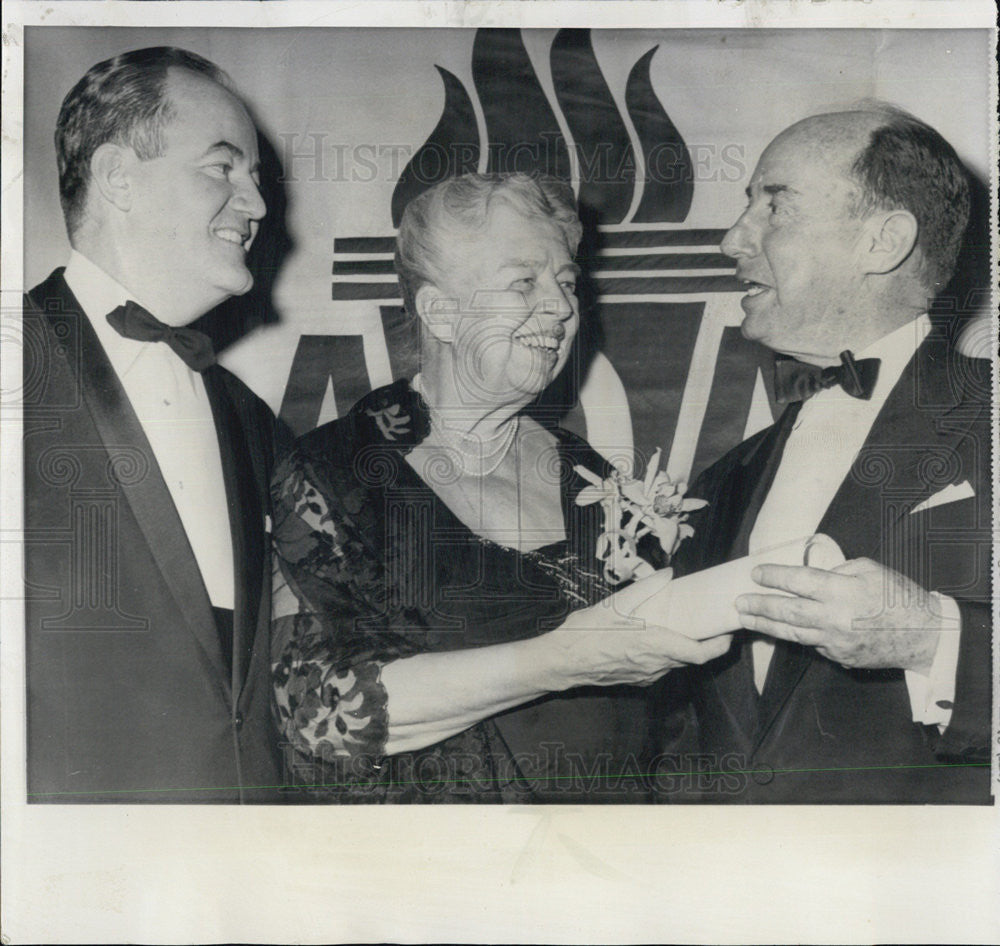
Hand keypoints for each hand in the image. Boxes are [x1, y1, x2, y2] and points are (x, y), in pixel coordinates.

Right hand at [543, 569, 733, 688]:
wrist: (562, 661)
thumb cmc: (586, 633)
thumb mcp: (615, 603)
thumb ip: (645, 588)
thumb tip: (667, 573)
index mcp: (654, 646)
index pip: (700, 654)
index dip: (719, 646)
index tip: (728, 633)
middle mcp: (655, 665)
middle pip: (691, 658)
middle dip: (704, 644)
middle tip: (709, 625)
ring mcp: (645, 676)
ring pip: (675, 664)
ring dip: (684, 649)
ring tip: (684, 628)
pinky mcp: (635, 680)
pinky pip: (660, 669)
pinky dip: (666, 655)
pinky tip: (656, 640)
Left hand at [735, 558, 943, 673]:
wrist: (925, 635)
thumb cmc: (899, 597)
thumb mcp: (869, 570)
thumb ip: (836, 571)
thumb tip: (811, 576)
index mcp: (842, 591)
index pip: (799, 582)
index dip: (774, 576)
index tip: (755, 573)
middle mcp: (834, 618)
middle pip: (787, 612)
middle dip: (759, 606)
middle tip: (739, 601)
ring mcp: (835, 641)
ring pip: (792, 633)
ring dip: (765, 625)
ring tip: (746, 618)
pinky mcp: (838, 656)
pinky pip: (811, 643)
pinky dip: (794, 635)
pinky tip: (778, 628)